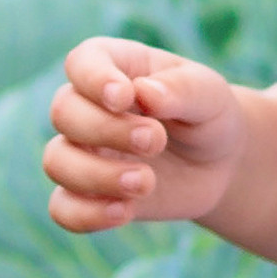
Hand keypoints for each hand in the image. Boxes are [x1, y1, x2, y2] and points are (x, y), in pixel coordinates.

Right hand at [44, 37, 244, 234]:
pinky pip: (63, 208)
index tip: (124, 97)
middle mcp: (87, 106)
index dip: (93, 79)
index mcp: (114, 67)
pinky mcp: (89, 194)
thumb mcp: (209, 94)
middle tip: (155, 141)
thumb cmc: (208, 115)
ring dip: (96, 176)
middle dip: (106, 130)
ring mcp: (83, 152)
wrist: (219, 164)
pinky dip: (86, 214)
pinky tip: (124, 212)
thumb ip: (181, 89)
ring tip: (146, 182)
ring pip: (57, 162)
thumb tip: (144, 94)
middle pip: (64, 113)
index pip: (82, 63)